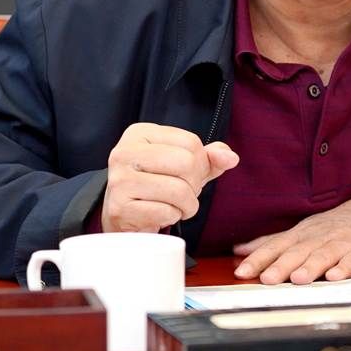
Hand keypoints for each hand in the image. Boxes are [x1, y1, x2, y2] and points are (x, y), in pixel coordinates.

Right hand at [102, 123, 238, 232]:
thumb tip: (231, 158)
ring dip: (187, 204)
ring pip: (178, 190)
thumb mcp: (183, 165)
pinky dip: (172, 217)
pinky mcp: (119, 208)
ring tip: (177, 205)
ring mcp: (119, 180)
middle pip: (186, 163)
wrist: (123, 215)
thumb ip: (209, 158)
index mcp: (140, 133)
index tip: (189, 175)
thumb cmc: (156, 184)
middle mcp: (125, 152)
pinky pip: (166, 212)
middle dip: (195, 184)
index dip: (201, 164)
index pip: (191, 143)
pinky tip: (161, 214)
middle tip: (185, 192)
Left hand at [233, 184, 350, 284]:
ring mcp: (343, 243)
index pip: (277, 244)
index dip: (259, 258)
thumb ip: (273, 241)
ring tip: (298, 279)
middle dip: (281, 265)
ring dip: (311, 267)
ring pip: (324, 255)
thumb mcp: (306, 229)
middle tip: (265, 279)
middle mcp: (320, 236)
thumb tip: (240, 250)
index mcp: (304, 233)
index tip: (241, 271)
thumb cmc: (342, 224)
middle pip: (298, 251)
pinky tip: (336, 277)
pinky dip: (345, 268)